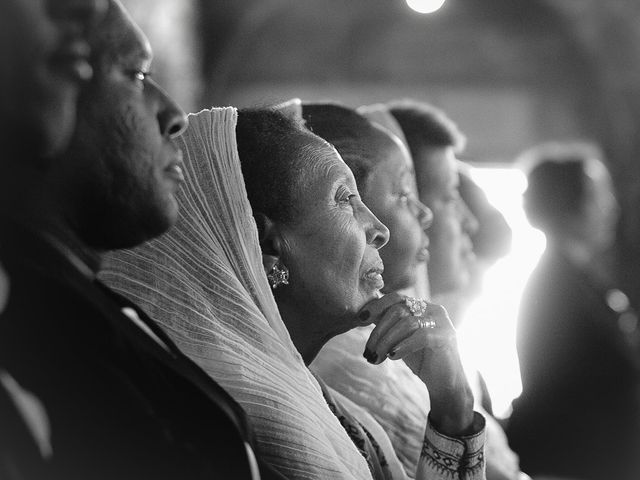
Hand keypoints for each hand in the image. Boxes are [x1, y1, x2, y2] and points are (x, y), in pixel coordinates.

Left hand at [359, 292, 474, 435]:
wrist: (445, 385)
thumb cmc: (421, 360)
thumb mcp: (399, 339)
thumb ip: (387, 325)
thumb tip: (363, 316)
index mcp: (421, 306)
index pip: (395, 297)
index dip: (376, 306)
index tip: (360, 319)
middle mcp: (433, 309)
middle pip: (398, 310)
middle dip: (378, 331)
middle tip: (369, 352)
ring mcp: (442, 322)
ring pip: (407, 322)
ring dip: (387, 341)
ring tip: (378, 357)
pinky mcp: (447, 337)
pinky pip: (421, 336)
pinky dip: (403, 346)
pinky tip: (393, 356)